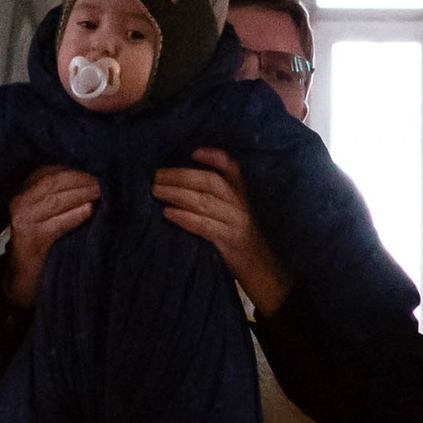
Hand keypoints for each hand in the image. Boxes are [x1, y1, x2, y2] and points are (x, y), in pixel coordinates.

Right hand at [1, 166, 97, 307]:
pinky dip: (74, 216)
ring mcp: (22, 220)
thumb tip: (97, 178)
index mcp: (25, 190)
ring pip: (56, 200)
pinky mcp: (29, 240)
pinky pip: (56, 224)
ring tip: (102, 192)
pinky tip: (90, 211)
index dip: (77, 169)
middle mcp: (20, 201)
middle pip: (54, 182)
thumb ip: (65, 195)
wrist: (22, 279)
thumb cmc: (44, 242)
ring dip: (82, 194)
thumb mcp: (50, 212)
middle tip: (107, 180)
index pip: (52, 171)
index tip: (100, 167)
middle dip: (82, 179)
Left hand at [154, 147, 290, 313]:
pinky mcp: (231, 242)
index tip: (192, 151)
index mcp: (244, 193)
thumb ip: (218, 197)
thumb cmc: (245, 240)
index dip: (213, 157)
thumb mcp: (237, 213)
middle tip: (156, 175)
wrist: (266, 272)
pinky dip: (185, 218)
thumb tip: (182, 182)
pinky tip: (168, 213)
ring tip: (156, 191)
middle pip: (211, 181)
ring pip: (204, 201)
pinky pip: (204, 226)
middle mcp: (242, 204)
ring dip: (176, 194)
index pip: (231, 167)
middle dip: (181, 176)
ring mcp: (237, 223)